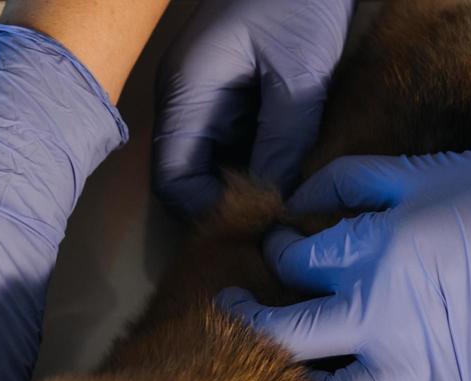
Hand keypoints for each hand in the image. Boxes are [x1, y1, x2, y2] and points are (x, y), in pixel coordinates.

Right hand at [154, 0, 353, 215]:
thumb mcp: (299, 70)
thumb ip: (285, 138)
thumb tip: (278, 198)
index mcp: (185, 92)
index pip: (172, 177)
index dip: (205, 208)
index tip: (253, 221)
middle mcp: (186, 98)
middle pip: (190, 172)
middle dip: (229, 196)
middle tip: (276, 214)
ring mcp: (205, 91)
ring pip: (216, 157)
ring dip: (248, 175)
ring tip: (290, 189)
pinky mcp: (230, 86)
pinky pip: (236, 135)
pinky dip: (260, 152)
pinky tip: (293, 159)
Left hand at [220, 152, 470, 380]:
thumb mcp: (421, 172)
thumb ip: (350, 183)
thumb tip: (297, 202)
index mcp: (371, 256)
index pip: (290, 264)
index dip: (276, 252)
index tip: (283, 248)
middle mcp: (383, 318)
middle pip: (283, 340)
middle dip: (247, 325)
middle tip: (238, 314)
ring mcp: (420, 366)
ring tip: (306, 374)